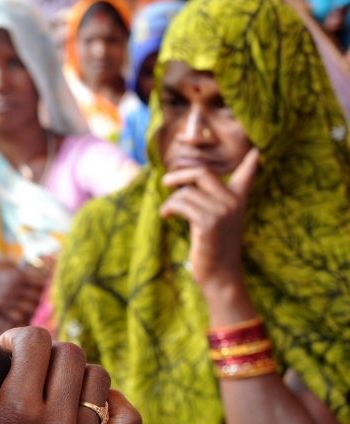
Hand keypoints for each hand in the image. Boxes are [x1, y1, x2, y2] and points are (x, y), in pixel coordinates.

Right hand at [0, 261, 47, 327]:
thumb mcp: (8, 265)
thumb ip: (24, 272)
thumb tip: (40, 277)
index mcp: (18, 275)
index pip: (41, 284)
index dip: (44, 286)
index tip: (42, 287)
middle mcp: (14, 288)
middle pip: (37, 297)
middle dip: (39, 297)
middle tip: (36, 296)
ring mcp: (6, 299)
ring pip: (30, 308)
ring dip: (32, 307)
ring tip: (29, 304)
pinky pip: (18, 316)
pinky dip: (22, 314)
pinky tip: (20, 310)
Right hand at [0, 327, 139, 423]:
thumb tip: (1, 350)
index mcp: (15, 410)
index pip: (35, 342)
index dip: (17, 337)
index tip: (6, 349)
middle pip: (71, 355)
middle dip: (46, 352)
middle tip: (28, 368)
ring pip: (98, 379)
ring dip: (76, 373)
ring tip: (55, 386)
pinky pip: (126, 419)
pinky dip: (114, 403)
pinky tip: (92, 401)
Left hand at [159, 148, 258, 288]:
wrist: (220, 276)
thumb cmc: (213, 248)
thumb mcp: (215, 221)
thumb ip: (208, 201)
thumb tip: (184, 182)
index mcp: (238, 199)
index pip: (248, 173)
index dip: (252, 160)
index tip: (258, 148)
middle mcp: (233, 202)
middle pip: (203, 173)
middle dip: (181, 174)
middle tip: (166, 181)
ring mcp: (222, 212)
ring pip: (186, 192)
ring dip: (171, 201)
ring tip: (168, 212)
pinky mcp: (208, 223)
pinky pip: (181, 204)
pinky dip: (169, 208)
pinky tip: (166, 216)